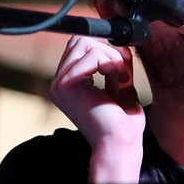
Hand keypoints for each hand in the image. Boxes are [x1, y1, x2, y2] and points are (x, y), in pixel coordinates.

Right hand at [49, 35, 145, 183]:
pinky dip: (111, 64)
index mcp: (69, 83)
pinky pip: (92, 55)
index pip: (80, 46)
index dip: (106, 47)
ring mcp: (60, 83)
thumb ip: (115, 65)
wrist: (120, 143)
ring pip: (85, 43)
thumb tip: (119, 43)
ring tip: (120, 79)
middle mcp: (59, 83)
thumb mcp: (120, 86)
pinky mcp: (67, 85)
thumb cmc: (123, 124)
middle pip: (80, 40)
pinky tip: (117, 84)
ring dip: (111, 56)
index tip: (124, 64)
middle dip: (108, 48)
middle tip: (124, 69)